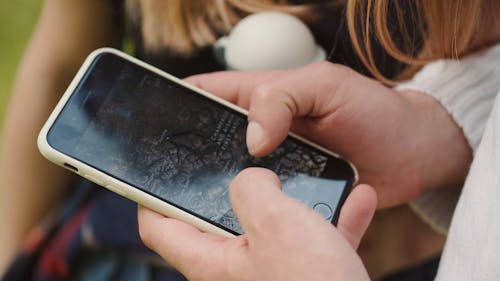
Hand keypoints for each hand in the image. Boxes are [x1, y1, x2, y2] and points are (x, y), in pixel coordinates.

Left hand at [139, 168, 375, 280]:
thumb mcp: (274, 223)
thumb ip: (251, 188)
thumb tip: (253, 179)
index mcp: (211, 262)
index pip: (158, 228)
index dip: (150, 196)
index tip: (158, 170)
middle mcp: (236, 269)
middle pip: (219, 218)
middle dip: (238, 185)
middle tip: (247, 157)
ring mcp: (271, 272)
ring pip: (275, 223)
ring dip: (296, 197)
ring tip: (312, 173)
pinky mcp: (303, 275)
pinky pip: (314, 238)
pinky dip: (331, 217)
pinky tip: (356, 199)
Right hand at [185, 62, 471, 206]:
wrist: (414, 154)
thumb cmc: (375, 111)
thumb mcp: (327, 85)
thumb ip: (283, 99)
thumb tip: (251, 139)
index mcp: (262, 96)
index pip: (206, 94)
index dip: (178, 104)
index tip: (156, 124)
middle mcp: (262, 131)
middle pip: (211, 141)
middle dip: (193, 155)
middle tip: (176, 176)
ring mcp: (275, 163)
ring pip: (232, 175)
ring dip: (220, 187)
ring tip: (205, 203)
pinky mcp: (291, 192)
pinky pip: (263, 201)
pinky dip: (253, 208)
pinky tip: (247, 218)